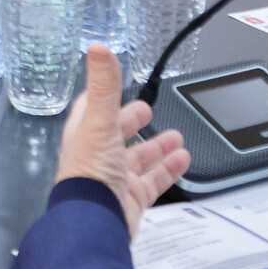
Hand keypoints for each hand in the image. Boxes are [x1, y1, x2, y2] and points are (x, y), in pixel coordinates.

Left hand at [55, 45, 191, 237]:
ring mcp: (115, 178)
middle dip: (132, 121)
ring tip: (176, 137)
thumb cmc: (89, 173)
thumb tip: (97, 47)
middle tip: (146, 110)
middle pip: (117, 133)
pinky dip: (168, 171)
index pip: (93, 108)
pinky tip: (182, 161)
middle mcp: (98, 155)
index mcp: (85, 134)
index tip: (115, 84)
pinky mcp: (131, 198)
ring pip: (138, 158)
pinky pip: (153, 182)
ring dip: (157, 147)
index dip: (105, 96)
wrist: (96, 221)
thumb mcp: (99, 122)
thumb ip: (103, 86)